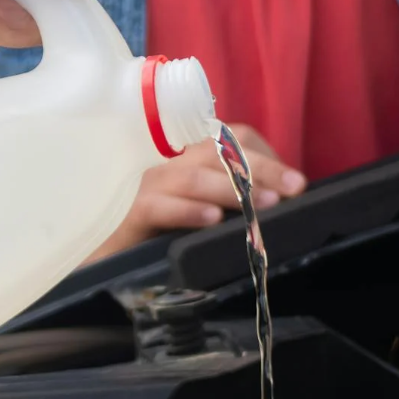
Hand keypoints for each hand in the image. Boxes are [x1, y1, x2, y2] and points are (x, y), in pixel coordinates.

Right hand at [86, 125, 305, 262]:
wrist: (103, 261)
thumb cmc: (157, 235)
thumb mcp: (200, 213)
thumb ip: (230, 201)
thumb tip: (277, 203)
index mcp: (187, 158)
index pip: (229, 138)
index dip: (264, 156)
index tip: (296, 183)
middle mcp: (167, 163)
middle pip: (216, 152)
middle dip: (260, 169)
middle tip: (293, 190)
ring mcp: (147, 185)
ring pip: (191, 176)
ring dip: (231, 189)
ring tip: (263, 206)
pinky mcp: (130, 213)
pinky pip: (159, 206)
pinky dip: (188, 211)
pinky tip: (212, 220)